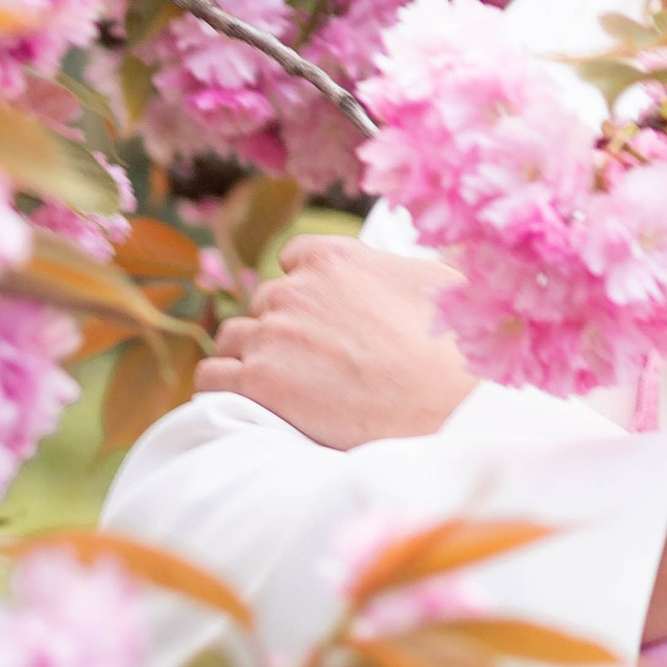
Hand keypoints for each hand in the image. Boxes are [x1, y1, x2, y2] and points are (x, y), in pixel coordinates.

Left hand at [193, 231, 478, 450]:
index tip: (322, 315)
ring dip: (252, 357)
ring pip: (233, 337)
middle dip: (284, 328)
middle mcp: (295, 289)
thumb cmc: (454, 349)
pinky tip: (250, 402)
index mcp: (334, 257)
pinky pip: (212, 376)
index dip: (306, 288)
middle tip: (315, 363)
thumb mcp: (440, 283)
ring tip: (286, 387)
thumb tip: (412, 262)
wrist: (446, 408)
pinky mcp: (256, 382)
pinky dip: (224, 387)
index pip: (293, 257)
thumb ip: (404, 266)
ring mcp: (271, 335)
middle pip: (265, 302)